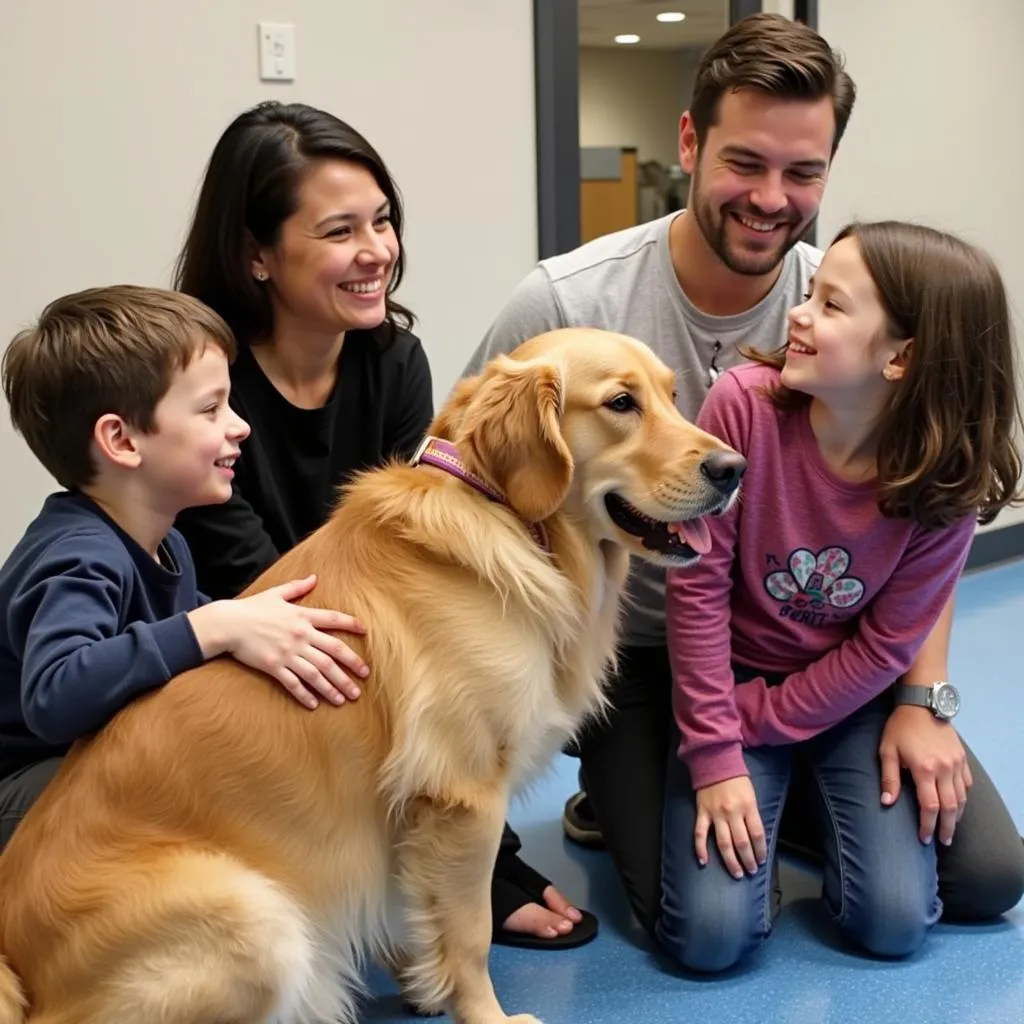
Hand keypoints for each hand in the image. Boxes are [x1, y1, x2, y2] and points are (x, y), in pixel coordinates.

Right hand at [189, 574, 368, 708]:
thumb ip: (298, 587)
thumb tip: (315, 577)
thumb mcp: (276, 593)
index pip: (334, 620)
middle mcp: (300, 636)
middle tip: (365, 678)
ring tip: (345, 698)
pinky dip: (305, 695)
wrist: (227, 624)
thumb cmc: (252, 607)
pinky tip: (315, 704)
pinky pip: (293, 684)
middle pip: (332, 653)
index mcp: (302, 616)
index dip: (351, 625)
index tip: (366, 633)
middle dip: (351, 666)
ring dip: (333, 687)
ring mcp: (287, 653)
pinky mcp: (273, 667)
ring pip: (317, 673)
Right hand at [695, 775, 766, 878]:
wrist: (714, 762)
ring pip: (724, 843)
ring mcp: (716, 814)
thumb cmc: (736, 779)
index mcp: (748, 807)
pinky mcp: (702, 813)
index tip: (761, 861)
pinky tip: (704, 862)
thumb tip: (755, 838)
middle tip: (751, 872)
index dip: (760, 851)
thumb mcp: (751, 795)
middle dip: (748, 860)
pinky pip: (700, 834)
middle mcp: (732, 813)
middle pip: (742, 843)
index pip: (757, 835)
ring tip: (736, 873)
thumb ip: (752, 815)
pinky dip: (701, 849)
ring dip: (731, 861)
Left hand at [879, 704, 971, 845]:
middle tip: (942, 842)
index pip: (929, 807)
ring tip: (950, 828)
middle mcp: (944, 769)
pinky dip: (963, 799)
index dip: (927, 825)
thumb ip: (888, 778)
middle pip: (950, 808)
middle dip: (946, 828)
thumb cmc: (900, 727)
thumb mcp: (887, 750)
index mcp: (924, 769)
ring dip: (956, 816)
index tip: (924, 838)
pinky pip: (967, 785)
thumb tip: (887, 803)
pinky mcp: (962, 758)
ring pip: (962, 798)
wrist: (922, 705)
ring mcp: (956, 764)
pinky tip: (957, 807)